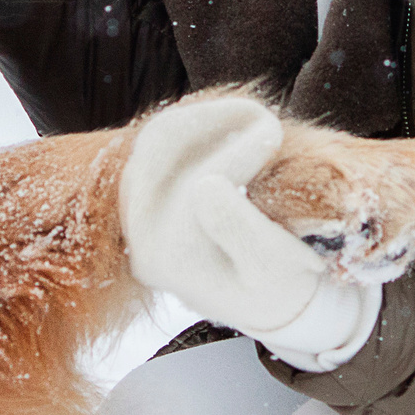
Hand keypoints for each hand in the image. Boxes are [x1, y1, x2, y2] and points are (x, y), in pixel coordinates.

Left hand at [120, 95, 333, 337]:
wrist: (263, 299)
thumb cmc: (278, 284)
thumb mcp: (272, 268)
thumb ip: (240, 232)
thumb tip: (208, 185)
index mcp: (173, 260)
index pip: (195, 184)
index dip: (236, 149)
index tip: (275, 130)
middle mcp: (142, 238)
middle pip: (161, 152)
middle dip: (214, 121)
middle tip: (264, 116)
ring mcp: (136, 214)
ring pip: (155, 141)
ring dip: (202, 117)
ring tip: (249, 114)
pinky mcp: (143, 194)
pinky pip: (158, 143)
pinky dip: (192, 124)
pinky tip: (229, 122)